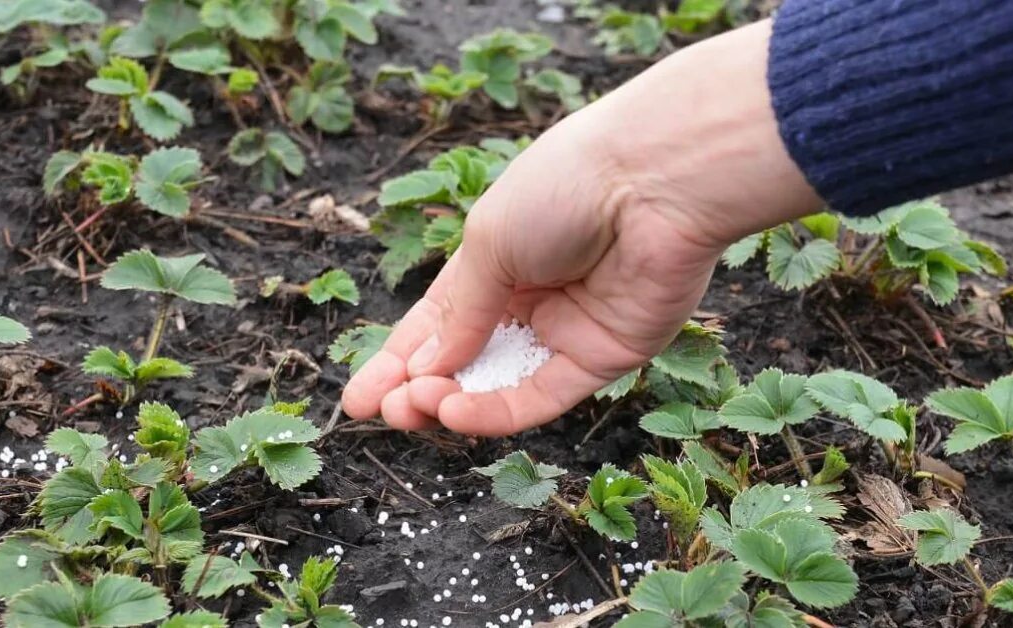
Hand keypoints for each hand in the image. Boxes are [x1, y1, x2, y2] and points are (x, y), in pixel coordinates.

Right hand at [342, 20, 821, 434]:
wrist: (654, 182)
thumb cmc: (563, 189)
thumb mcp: (488, 243)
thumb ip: (460, 313)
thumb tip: (426, 369)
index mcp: (494, 263)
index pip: (437, 324)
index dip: (398, 362)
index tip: (357, 399)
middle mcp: (528, 302)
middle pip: (464, 362)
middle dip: (418, 390)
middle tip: (386, 411)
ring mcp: (565, 333)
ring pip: (498, 386)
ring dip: (451, 403)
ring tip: (413, 409)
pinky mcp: (602, 360)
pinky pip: (542, 396)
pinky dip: (496, 411)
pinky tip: (456, 413)